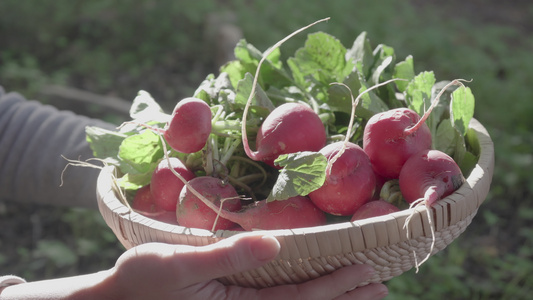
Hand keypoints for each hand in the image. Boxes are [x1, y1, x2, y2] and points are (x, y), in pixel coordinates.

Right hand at [104, 233, 387, 299]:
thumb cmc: (141, 283)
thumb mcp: (178, 265)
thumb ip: (227, 257)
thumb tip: (276, 242)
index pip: (298, 299)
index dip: (335, 286)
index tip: (368, 272)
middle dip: (344, 299)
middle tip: (381, 287)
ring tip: (362, 293)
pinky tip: (313, 293)